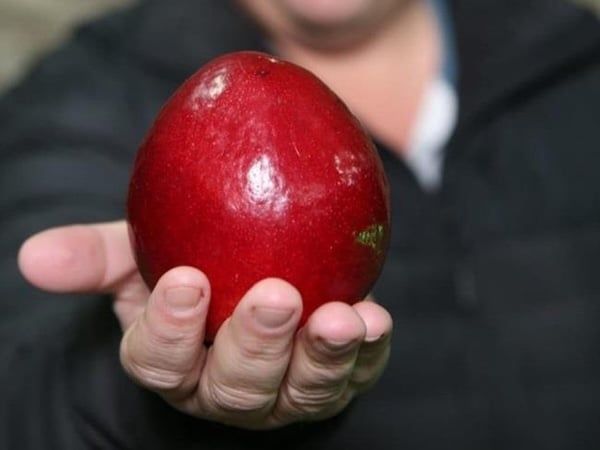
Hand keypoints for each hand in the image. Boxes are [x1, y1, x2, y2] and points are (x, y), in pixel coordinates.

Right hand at [18, 221, 391, 428]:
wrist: (252, 271)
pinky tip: (373, 319)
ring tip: (339, 317)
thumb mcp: (140, 255)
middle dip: (254, 345)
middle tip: (274, 297)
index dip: (169, 331)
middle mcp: (229, 388)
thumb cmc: (192, 266)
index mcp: (176, 363)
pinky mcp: (336, 376)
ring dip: (321, 355)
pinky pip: (354, 373)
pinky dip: (366, 350)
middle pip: (234, 386)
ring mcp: (286, 390)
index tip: (184, 281)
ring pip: (299, 390)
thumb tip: (33, 256)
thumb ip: (97, 258)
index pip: (160, 363)